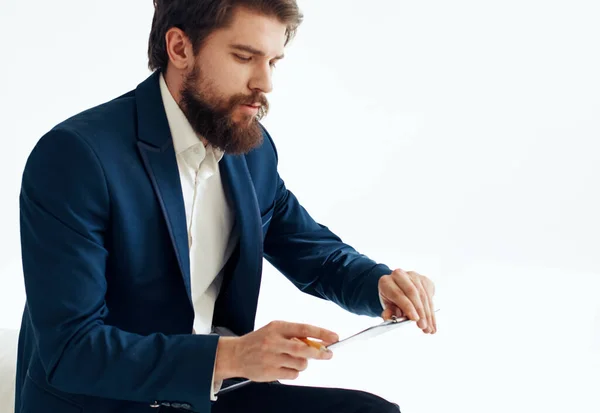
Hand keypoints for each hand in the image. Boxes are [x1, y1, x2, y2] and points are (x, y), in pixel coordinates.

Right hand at [214, 321, 338, 382]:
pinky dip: (294, 372)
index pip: (304, 328)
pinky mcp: (270, 372)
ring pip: (300, 364)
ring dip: (303, 363)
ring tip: (293, 360)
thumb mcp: (274, 330)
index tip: (334, 337)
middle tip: (328, 354)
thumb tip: (318, 341)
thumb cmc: (259, 341)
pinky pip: (293, 374)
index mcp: (277, 327)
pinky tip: (285, 367)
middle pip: (304, 349)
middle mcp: (274, 341)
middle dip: (319, 353)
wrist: (236, 354)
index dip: (322, 333)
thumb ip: (293, 335)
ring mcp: (271, 358)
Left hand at [378, 269, 436, 333]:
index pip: (398, 294)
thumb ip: (388, 312)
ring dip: (428, 314)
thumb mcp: (387, 306)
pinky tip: (432, 322)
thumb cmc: (391, 300)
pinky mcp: (424, 280)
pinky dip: (432, 311)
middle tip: (424, 327)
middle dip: (420, 312)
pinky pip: (430, 296)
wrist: (398, 289)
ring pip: (423, 296)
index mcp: (386, 281)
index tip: (415, 319)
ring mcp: (414, 276)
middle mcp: (400, 275)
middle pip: (413, 293)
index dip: (407, 307)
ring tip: (429, 329)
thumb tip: (388, 317)